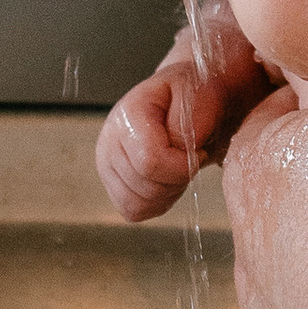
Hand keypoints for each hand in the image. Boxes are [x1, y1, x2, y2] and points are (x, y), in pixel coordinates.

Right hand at [95, 22, 274, 222]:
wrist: (192, 101)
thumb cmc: (197, 98)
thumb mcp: (201, 98)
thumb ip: (186, 125)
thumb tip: (173, 152)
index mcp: (128, 114)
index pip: (149, 161)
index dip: (182, 165)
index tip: (198, 151)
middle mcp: (108, 140)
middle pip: (145, 186)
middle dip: (178, 179)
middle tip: (191, 159)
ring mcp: (106, 164)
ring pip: (136, 203)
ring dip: (167, 193)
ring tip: (179, 168)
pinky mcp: (113, 184)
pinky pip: (133, 211)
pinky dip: (157, 203)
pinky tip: (169, 180)